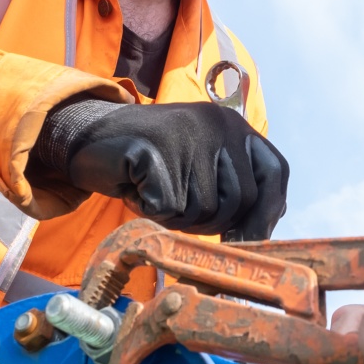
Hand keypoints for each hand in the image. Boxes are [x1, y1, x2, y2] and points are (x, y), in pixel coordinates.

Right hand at [34, 101, 289, 240]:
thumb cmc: (147, 160)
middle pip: (239, 201)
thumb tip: (262, 234)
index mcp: (234, 125)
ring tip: (153, 190)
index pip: (276, 172)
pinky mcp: (155, 150)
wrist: (87, 135)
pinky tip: (136, 188)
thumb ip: (232, 187)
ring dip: (175, 216)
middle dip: (209, 221)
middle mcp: (218, 124)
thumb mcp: (199, 165)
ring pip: (203, 211)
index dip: (266, 211)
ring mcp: (187, 134)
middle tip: (175, 206)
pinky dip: (149, 210)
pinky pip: (169, 210)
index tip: (245, 239)